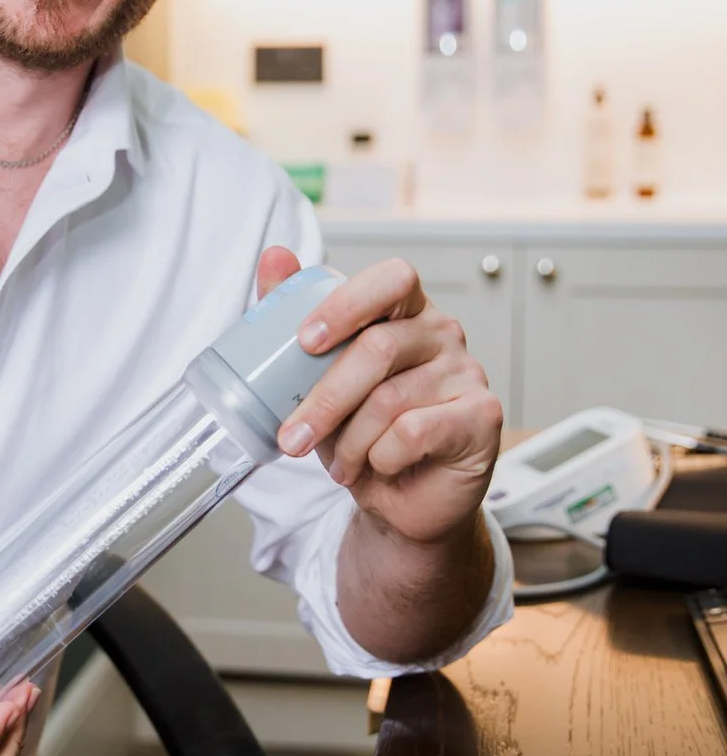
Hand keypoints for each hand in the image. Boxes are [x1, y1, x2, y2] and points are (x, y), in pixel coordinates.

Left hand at [257, 250, 502, 545]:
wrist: (400, 499)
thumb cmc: (362, 430)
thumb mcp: (316, 376)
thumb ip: (293, 313)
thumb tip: (275, 256)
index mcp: (406, 310)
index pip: (390, 279)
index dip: (347, 304)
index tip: (304, 341)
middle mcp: (442, 333)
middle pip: (379, 347)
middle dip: (326, 397)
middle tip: (292, 436)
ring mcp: (467, 372)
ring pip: (390, 398)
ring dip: (351, 440)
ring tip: (340, 463)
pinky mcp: (482, 415)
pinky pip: (414, 432)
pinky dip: (383, 456)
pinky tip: (381, 465)